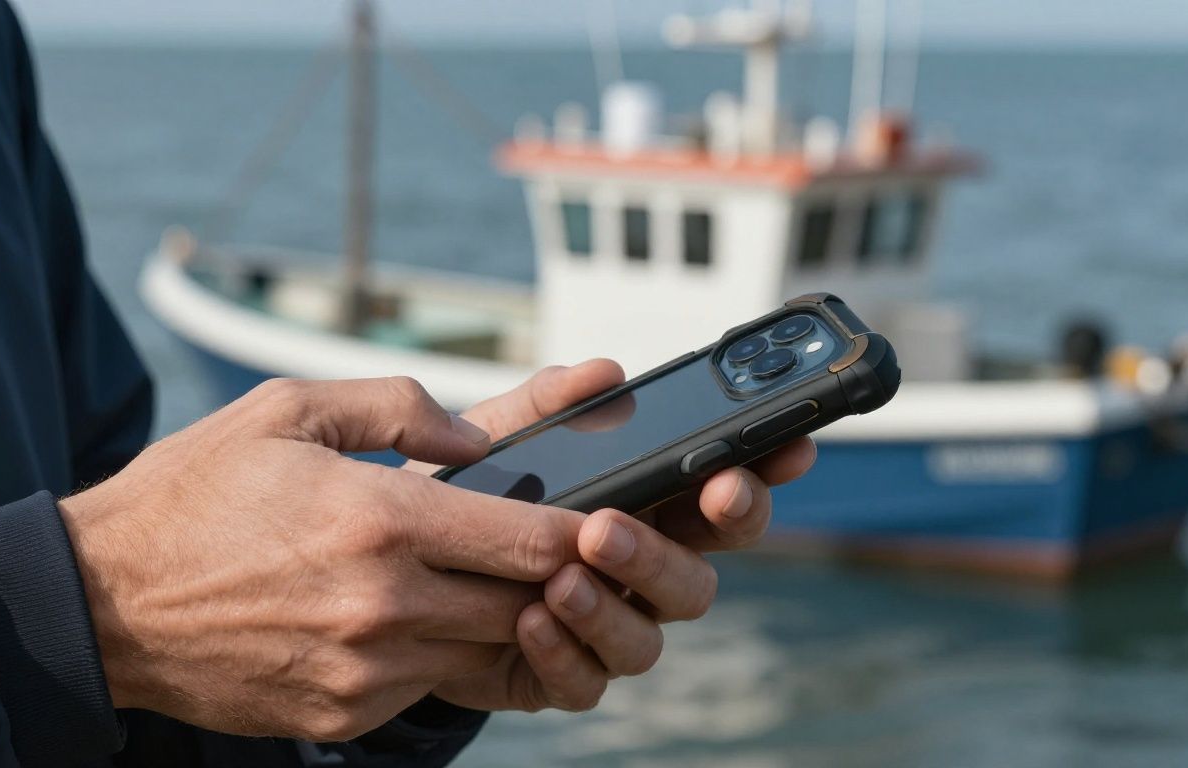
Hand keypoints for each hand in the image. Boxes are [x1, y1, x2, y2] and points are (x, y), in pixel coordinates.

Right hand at [58, 377, 587, 740]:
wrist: (104, 602)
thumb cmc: (196, 494)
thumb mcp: (289, 410)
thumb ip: (398, 406)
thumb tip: (478, 438)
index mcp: (380, 521)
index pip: (531, 540)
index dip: (585, 533)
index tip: (606, 522)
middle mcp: (384, 605)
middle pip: (527, 603)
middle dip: (556, 578)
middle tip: (559, 550)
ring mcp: (366, 671)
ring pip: (488, 652)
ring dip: (504, 618)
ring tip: (485, 578)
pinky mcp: (345, 713)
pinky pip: (431, 686)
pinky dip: (443, 653)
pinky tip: (416, 615)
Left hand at [408, 360, 815, 711]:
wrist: (405, 569)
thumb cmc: (470, 496)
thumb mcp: (504, 436)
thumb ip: (551, 402)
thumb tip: (604, 373)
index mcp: (648, 509)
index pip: (723, 498)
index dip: (762, 477)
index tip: (782, 453)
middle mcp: (642, 575)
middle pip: (699, 578)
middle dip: (665, 553)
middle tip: (608, 527)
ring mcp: (608, 629)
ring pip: (649, 638)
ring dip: (611, 606)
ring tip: (561, 576)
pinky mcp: (563, 675)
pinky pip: (586, 681)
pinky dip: (562, 650)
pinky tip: (530, 618)